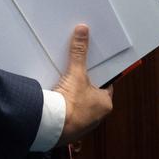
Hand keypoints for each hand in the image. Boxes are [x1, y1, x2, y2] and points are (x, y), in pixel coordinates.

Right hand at [54, 24, 113, 143]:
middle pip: (91, 92)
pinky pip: (69, 111)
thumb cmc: (71, 106)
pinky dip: (64, 104)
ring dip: (73, 95)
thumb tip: (83, 32)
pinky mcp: (70, 127)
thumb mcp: (76, 74)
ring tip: (64, 84)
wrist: (53, 126)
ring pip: (80, 102)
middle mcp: (97, 115)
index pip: (105, 84)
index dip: (98, 72)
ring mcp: (83, 122)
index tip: (92, 65)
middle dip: (83, 83)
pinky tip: (57, 97)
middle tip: (76, 72)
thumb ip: (79, 52)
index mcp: (105, 104)